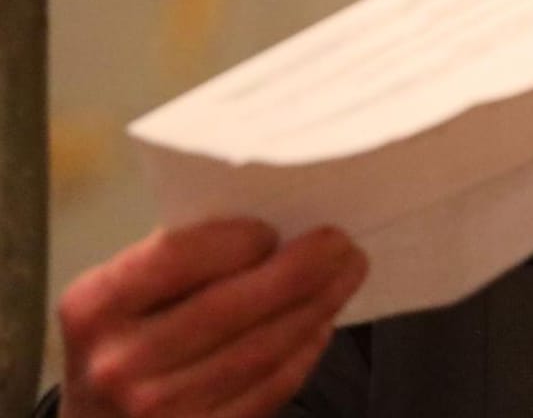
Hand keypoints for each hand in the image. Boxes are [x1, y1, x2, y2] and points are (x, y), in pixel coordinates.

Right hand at [57, 219, 366, 417]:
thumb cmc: (119, 341)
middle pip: (232, 307)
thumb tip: (272, 226)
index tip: (277, 226)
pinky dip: (304, 352)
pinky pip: (269, 388)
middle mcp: (121, 363)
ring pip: (262, 350)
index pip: (179, 258)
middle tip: (342, 243)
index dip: (238, 239)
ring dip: (316, 306)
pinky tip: (320, 323)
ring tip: (345, 274)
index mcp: (95, 307)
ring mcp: (159, 410)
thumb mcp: (118, 296)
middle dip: (301, 270)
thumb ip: (177, 262)